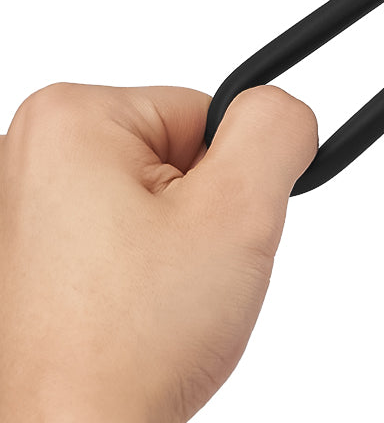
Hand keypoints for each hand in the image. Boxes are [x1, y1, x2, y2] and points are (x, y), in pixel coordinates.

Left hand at [0, 82, 317, 421]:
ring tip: (147, 305)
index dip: (228, 181)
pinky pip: (110, 240)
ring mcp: (13, 214)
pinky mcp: (19, 262)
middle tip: (176, 278)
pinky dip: (129, 274)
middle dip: (196, 215)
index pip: (204, 117)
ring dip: (166, 248)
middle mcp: (23, 156)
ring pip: (145, 203)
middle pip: (171, 156)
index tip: (202, 238)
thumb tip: (285, 108)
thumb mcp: (240, 211)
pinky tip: (121, 317)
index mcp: (69, 120)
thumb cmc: (129, 347)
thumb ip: (276, 130)